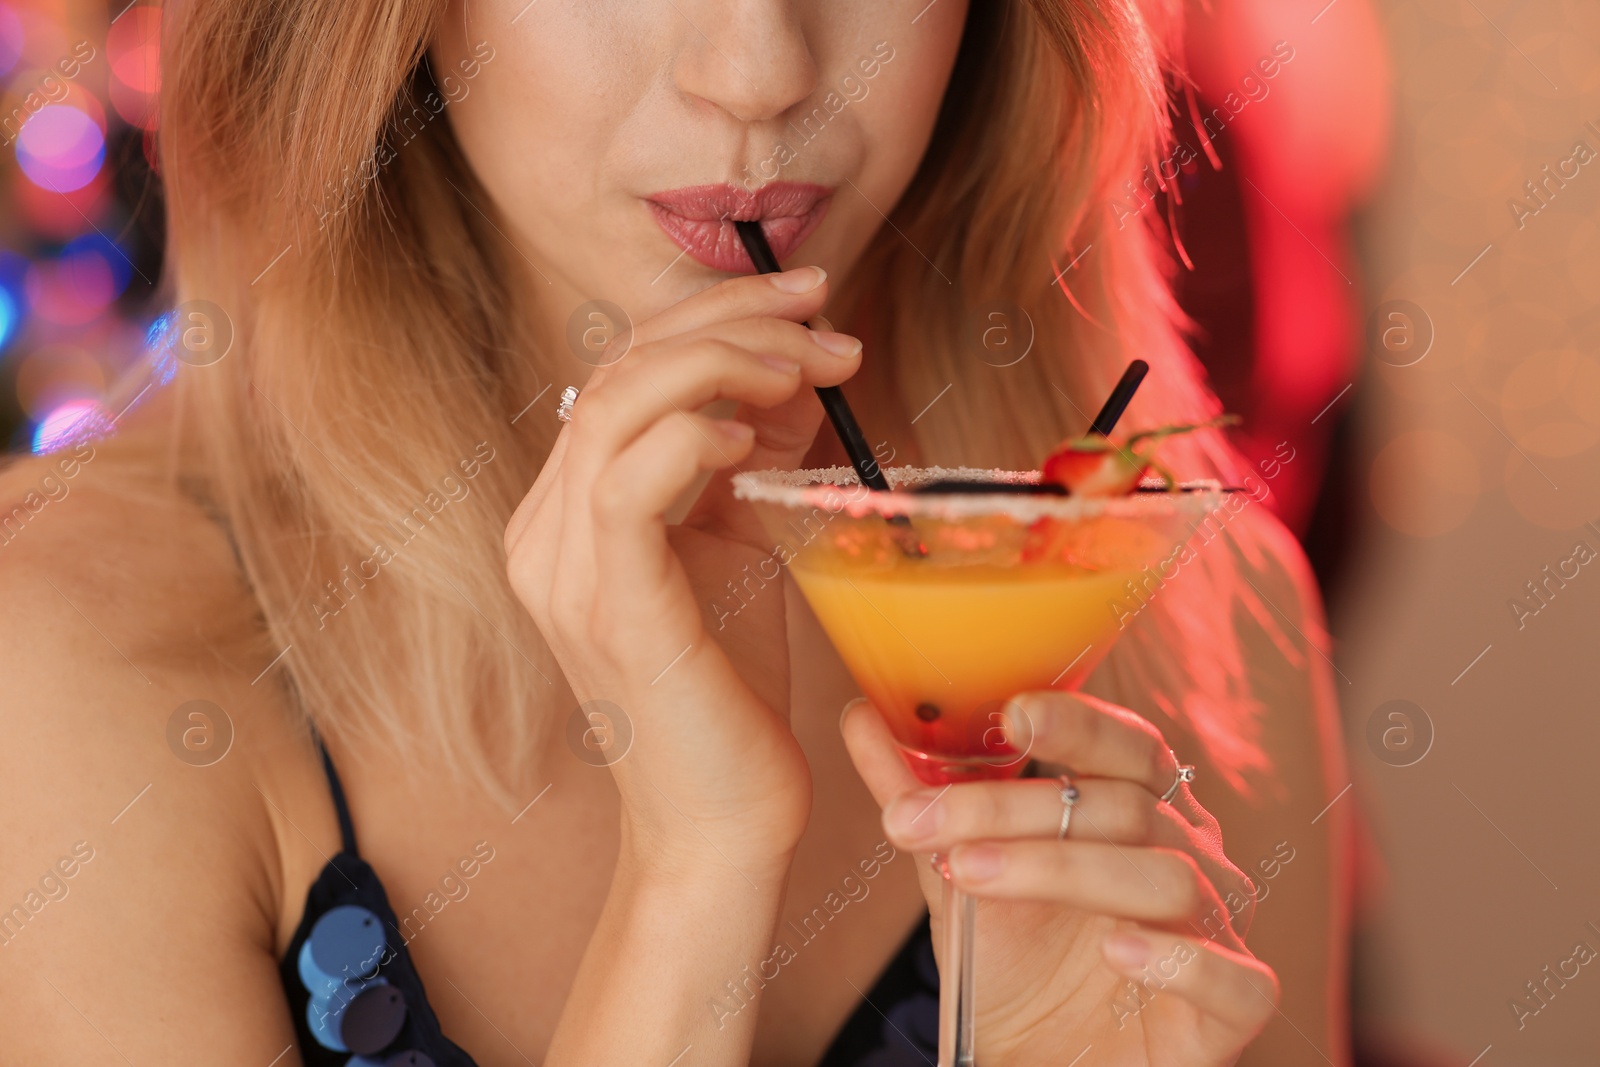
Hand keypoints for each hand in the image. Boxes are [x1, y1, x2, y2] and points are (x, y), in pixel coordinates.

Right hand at [505, 268, 862, 876]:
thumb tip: (789, 374)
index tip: (811, 299)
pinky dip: (689, 436)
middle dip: (732, 320)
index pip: (626, 369)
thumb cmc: (730, 691)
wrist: (721, 821)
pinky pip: (627, 484)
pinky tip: (750, 437)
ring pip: (616, 405)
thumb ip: (737, 462)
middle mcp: (546, 530)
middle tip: (826, 317)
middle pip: (620, 368)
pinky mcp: (609, 609)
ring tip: (809, 365)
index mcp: (570, 511)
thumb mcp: (733, 548)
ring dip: (723, 362)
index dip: (714, 314)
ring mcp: (565, 570)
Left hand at [844, 693, 1278, 1065]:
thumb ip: (919, 796)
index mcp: (1137, 811)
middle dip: (1015, 807)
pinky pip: (1230, 974)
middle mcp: (1189, 856)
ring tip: (969, 876)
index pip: (1126, 744)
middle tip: (924, 823)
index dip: (1078, 723)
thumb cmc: (1015, 965)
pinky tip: (1117, 948)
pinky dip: (1176, 956)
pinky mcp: (1234, 1006)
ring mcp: (1217, 929)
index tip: (1009, 714)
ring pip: (1165, 875)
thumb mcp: (957, 874)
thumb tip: (862, 715)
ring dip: (1059, 869)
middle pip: (1125, 805)